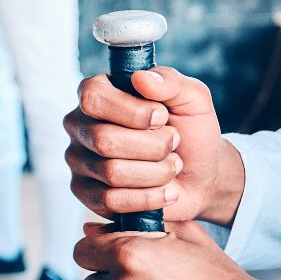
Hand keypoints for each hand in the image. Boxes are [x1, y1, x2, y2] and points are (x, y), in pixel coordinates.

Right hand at [64, 66, 243, 224]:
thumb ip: (170, 81)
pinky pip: (111, 201)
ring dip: (156, 172)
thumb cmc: (191, 131)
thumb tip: (141, 78)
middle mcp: (81, 125)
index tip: (162, 117)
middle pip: (104, 140)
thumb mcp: (192, 98)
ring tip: (172, 166)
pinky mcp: (87, 194)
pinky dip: (149, 197)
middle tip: (173, 144)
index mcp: (98, 92)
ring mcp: (80, 161)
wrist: (201, 175)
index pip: (94, 97)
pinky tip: (166, 190)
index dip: (132, 112)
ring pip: (111, 172)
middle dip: (152, 146)